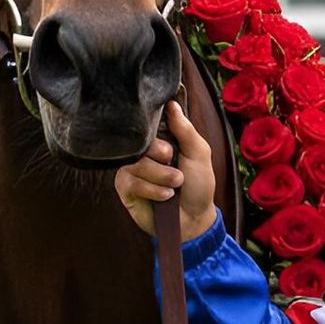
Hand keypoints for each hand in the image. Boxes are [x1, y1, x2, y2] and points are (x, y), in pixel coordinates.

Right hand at [114, 101, 217, 242]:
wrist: (193, 219)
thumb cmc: (198, 186)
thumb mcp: (199, 154)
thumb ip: (186, 130)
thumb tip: (172, 104)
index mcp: (160, 138)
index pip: (149, 122)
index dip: (157, 128)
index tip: (170, 138)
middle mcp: (143, 151)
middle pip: (140, 141)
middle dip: (161, 153)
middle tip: (173, 162)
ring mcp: (131, 168)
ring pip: (136, 163)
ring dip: (162, 176)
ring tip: (175, 185)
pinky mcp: (124, 188)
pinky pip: (131, 181)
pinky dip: (153, 190)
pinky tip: (164, 196)